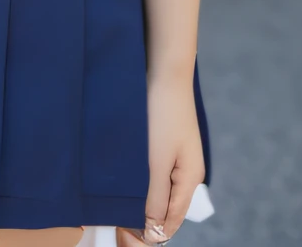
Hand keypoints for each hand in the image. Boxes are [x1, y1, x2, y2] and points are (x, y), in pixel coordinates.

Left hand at [120, 70, 204, 244]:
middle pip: (165, 210)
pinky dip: (138, 182)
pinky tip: (119, 180)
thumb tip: (153, 232)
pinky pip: (151, 173)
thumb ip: (156, 197)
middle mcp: (185, 173)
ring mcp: (174, 158)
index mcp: (189, 181)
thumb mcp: (157, 160)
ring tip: (112, 203)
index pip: (171, 223)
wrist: (163, 71)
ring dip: (138, 200)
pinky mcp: (162, 143)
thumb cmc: (161, 113)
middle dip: (142, 220)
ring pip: (156, 192)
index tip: (121, 235)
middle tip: (112, 222)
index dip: (149, 235)